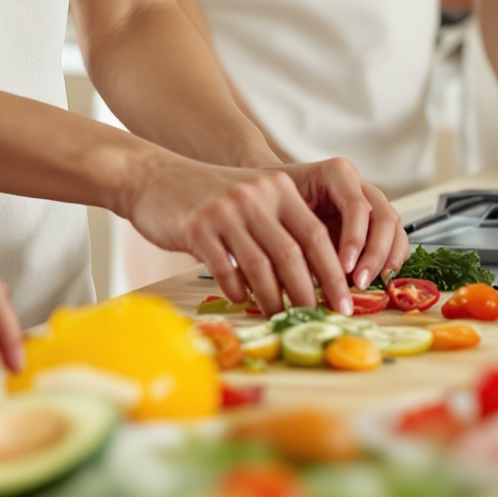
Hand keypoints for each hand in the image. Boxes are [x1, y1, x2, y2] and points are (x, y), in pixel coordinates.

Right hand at [122, 156, 356, 314]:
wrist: (154, 177)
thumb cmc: (209, 196)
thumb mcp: (251, 198)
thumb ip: (280, 226)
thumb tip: (314, 279)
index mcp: (278, 189)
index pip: (315, 236)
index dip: (333, 273)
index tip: (343, 302)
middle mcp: (255, 197)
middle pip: (293, 254)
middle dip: (309, 293)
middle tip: (317, 319)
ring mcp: (225, 212)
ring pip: (261, 267)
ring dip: (274, 299)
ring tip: (280, 317)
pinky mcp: (197, 228)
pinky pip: (225, 270)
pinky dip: (238, 291)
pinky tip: (242, 300)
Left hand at [276, 159, 410, 289]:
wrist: (272, 195)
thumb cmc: (274, 200)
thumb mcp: (279, 212)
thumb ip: (298, 235)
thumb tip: (313, 273)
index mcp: (336, 174)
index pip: (357, 206)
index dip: (355, 239)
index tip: (344, 268)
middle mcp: (358, 185)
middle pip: (384, 217)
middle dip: (375, 254)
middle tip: (360, 282)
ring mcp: (370, 203)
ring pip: (395, 228)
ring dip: (387, 259)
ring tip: (369, 284)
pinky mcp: (374, 224)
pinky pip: (395, 240)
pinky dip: (390, 261)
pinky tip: (377, 281)